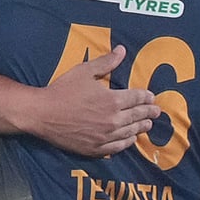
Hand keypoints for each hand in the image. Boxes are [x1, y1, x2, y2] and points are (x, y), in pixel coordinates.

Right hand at [27, 46, 161, 156]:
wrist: (42, 114)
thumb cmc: (62, 90)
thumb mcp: (84, 71)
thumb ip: (106, 62)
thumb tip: (122, 50)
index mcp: (112, 100)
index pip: (137, 98)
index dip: (146, 97)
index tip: (151, 97)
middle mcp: (113, 120)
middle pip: (137, 116)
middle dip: (148, 112)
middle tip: (156, 111)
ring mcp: (105, 136)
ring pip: (130, 132)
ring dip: (141, 127)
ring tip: (147, 125)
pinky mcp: (96, 148)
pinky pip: (118, 147)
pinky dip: (127, 142)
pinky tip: (131, 140)